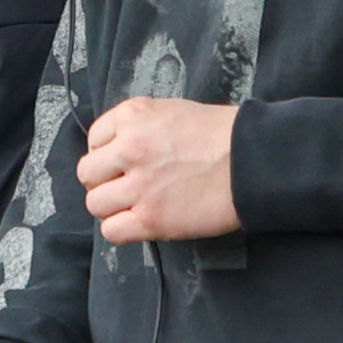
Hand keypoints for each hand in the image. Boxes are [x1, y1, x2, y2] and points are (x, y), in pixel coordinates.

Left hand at [75, 98, 239, 243]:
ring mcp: (138, 186)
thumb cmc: (223, 136)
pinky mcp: (150, 218)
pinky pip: (111, 231)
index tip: (123, 163)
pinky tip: (140, 223)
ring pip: (95, 204)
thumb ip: (141, 127)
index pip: (94, 140)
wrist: (254, 160)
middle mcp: (129, 148)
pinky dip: (122, 230)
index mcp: (133, 116)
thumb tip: (119, 148)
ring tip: (136, 206)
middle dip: (104, 181)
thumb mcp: (174, 112)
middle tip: (127, 186)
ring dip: (112, 207)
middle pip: (88, 173)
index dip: (108, 154)